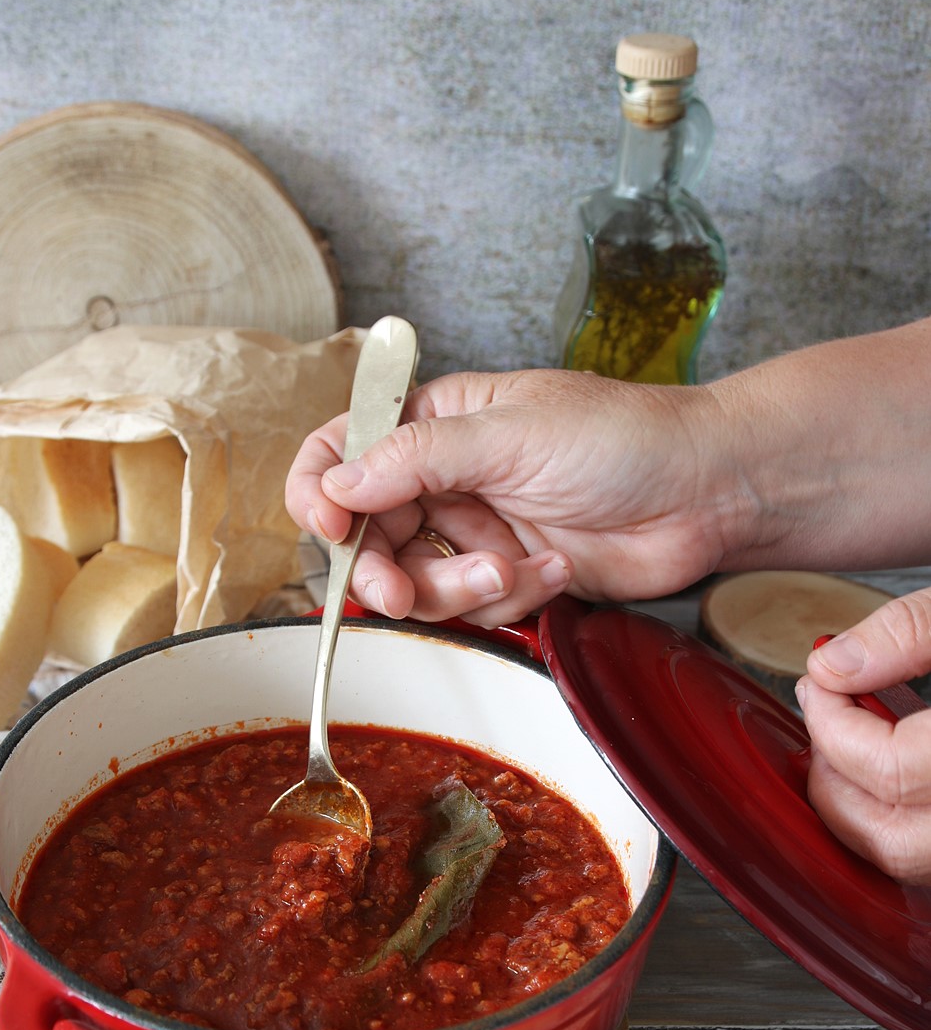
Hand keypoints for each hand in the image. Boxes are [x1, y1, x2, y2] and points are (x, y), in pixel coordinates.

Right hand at [286, 369, 743, 626]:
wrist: (708, 492)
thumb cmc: (624, 437)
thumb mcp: (511, 433)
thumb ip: (417, 458)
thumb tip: (340, 483)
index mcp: (437, 422)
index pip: (345, 450)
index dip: (321, 490)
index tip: (328, 526)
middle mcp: (447, 477)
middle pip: (370, 534)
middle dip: (382, 569)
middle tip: (396, 590)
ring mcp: (478, 529)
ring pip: (419, 581)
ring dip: (459, 588)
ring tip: (512, 570)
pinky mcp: (512, 576)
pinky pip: (475, 607)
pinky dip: (512, 597)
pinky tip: (556, 568)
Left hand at [799, 589, 930, 884]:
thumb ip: (910, 632)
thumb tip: (832, 666)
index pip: (889, 769)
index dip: (835, 725)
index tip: (820, 685)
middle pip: (893, 841)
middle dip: (836, 785)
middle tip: (825, 726)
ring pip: (913, 860)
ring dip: (867, 810)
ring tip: (857, 745)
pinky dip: (905, 819)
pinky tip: (898, 768)